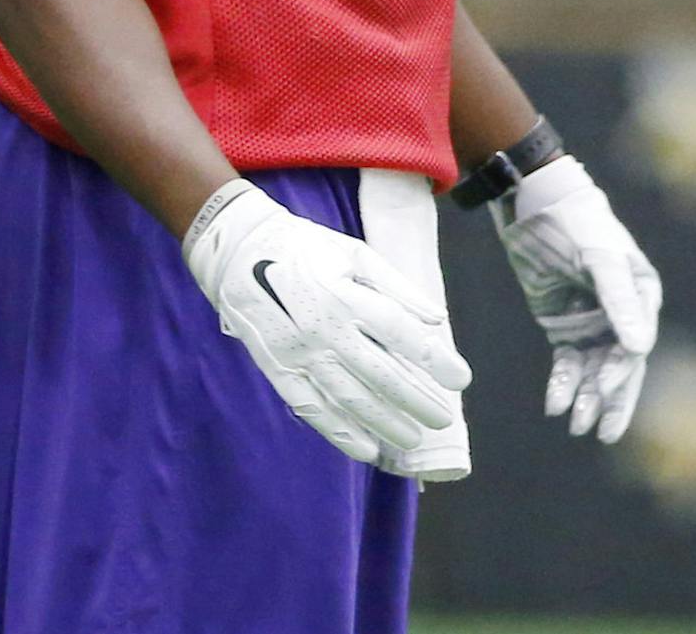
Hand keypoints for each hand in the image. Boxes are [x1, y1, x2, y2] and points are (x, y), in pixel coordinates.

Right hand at [183, 180, 470, 466]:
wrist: (234, 247)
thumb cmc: (302, 247)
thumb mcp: (352, 252)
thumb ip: (395, 286)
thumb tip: (436, 319)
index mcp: (345, 294)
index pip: (401, 333)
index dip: (434, 359)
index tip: (461, 379)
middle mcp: (324, 327)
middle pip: (381, 374)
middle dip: (417, 401)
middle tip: (442, 419)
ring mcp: (298, 351)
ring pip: (349, 398)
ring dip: (384, 423)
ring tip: (412, 439)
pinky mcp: (276, 366)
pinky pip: (310, 407)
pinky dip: (339, 432)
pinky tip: (365, 448)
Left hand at [493, 155, 659, 442]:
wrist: (532, 200)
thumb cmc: (574, 222)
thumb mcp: (598, 257)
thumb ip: (617, 300)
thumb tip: (639, 347)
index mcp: (640, 297)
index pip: (633, 345)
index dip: (620, 371)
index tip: (602, 389)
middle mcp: (619, 314)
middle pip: (618, 367)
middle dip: (609, 401)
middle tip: (601, 432)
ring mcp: (589, 320)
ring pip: (591, 369)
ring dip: (584, 397)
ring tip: (576, 426)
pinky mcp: (561, 322)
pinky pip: (566, 360)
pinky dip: (561, 382)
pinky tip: (554, 404)